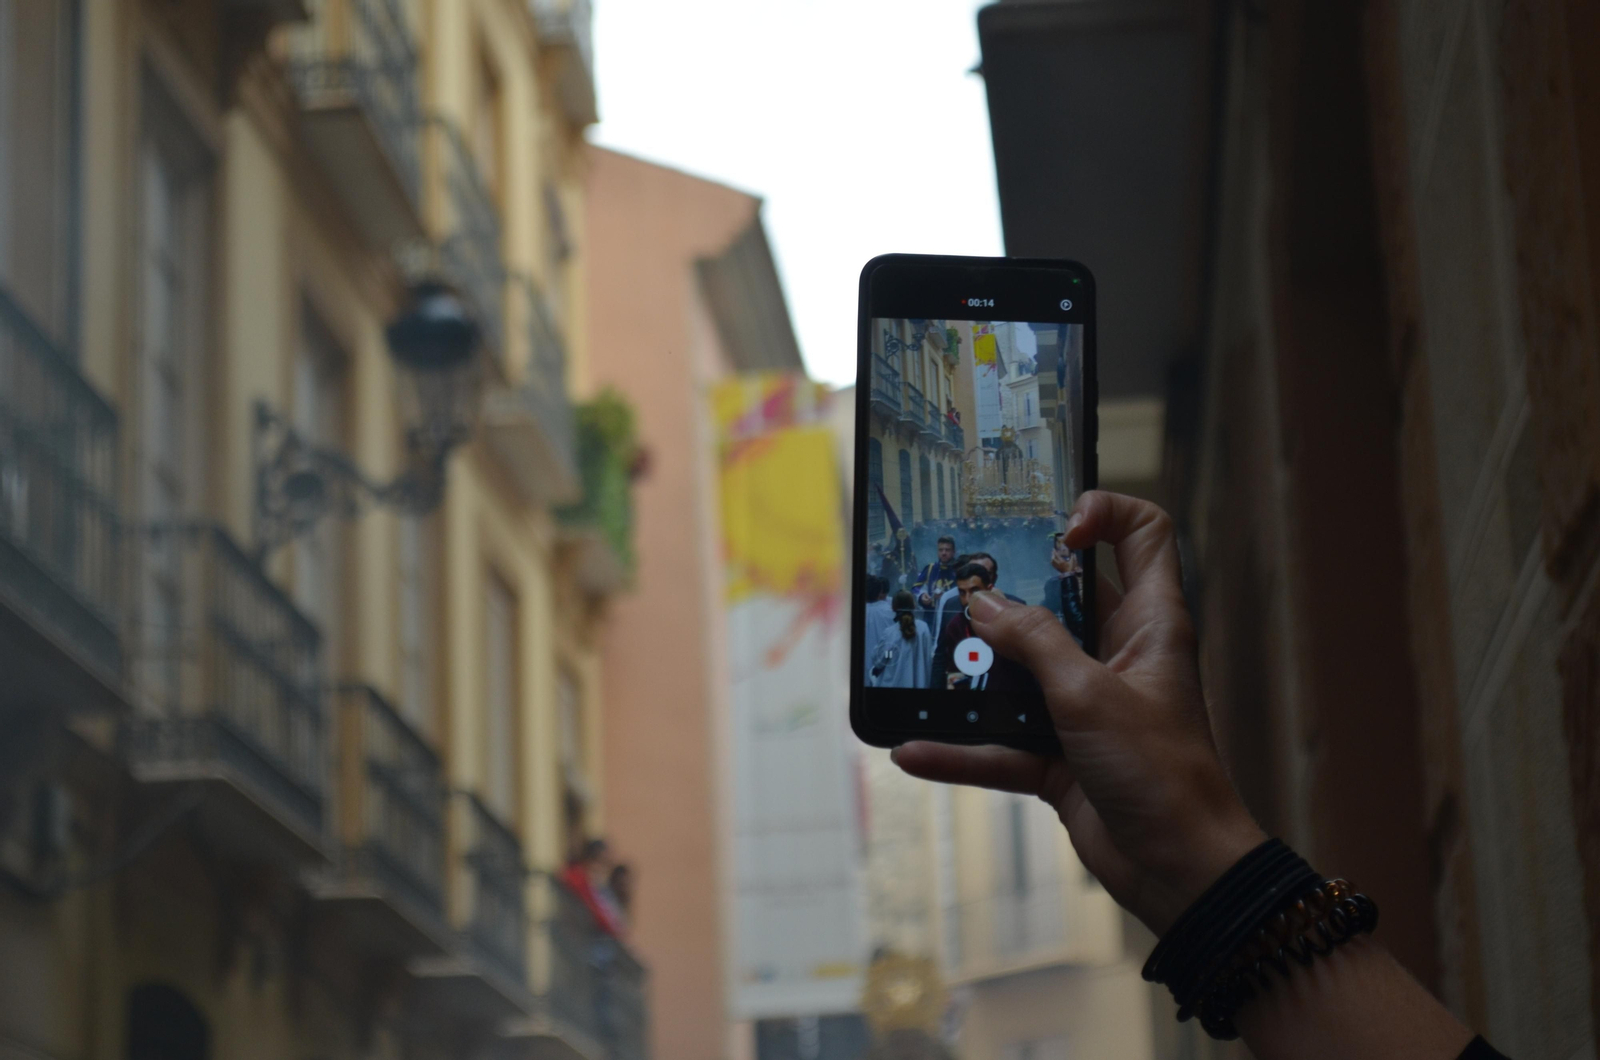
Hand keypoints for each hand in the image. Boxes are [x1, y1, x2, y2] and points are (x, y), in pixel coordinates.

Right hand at [892, 490, 1264, 933]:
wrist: (1182, 873)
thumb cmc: (1164, 775)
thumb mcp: (1090, 696)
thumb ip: (1035, 643)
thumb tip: (984, 604)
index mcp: (1149, 623)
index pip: (1143, 535)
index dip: (1104, 513)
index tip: (1056, 526)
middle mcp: (1117, 656)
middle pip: (1059, 601)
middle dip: (1005, 594)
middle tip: (955, 585)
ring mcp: (1086, 707)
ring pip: (1019, 675)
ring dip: (973, 674)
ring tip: (922, 660)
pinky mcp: (1061, 758)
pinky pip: (1001, 744)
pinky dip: (962, 749)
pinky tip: (914, 749)